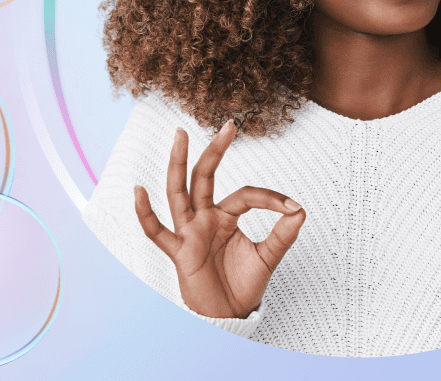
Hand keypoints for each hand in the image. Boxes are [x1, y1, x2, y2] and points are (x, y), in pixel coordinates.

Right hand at [133, 119, 306, 318]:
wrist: (229, 315)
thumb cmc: (243, 284)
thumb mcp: (268, 257)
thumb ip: (282, 235)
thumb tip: (301, 210)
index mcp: (226, 216)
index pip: (246, 195)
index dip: (270, 198)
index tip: (293, 207)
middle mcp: (205, 218)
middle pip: (205, 177)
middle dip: (215, 151)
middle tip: (229, 124)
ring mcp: (189, 232)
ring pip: (179, 192)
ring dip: (178, 164)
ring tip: (181, 136)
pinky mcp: (179, 252)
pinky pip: (156, 231)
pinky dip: (145, 213)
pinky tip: (139, 190)